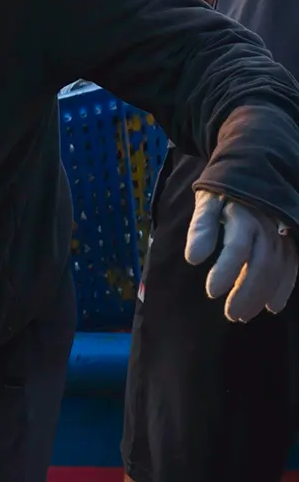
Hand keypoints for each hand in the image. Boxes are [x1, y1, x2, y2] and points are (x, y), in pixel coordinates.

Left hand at [185, 191, 298, 321]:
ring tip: (243, 316)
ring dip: (262, 295)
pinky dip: (284, 286)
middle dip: (246, 292)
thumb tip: (193, 258)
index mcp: (243, 216)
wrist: (257, 165)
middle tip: (231, 315)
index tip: (212, 292)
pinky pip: (293, 263)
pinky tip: (272, 306)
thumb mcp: (207, 200)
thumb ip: (201, 228)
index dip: (225, 270)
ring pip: (278, 267)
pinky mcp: (291, 236)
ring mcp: (282, 230)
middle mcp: (267, 224)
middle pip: (261, 263)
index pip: (237, 247)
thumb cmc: (224, 188)